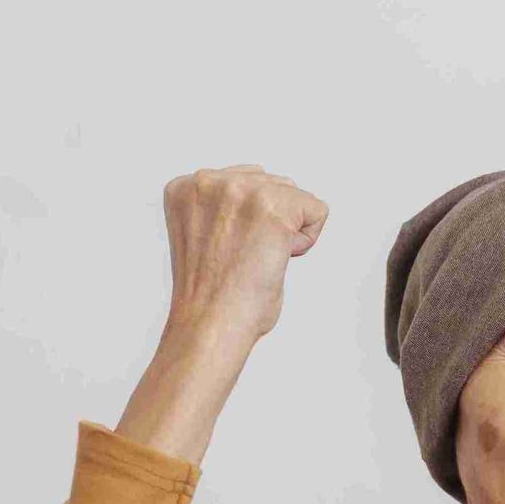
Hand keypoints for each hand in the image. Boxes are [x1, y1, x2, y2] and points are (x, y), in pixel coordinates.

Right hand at [161, 165, 329, 342]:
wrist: (212, 322)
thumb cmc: (210, 295)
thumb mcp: (202, 234)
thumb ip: (223, 208)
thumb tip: (258, 207)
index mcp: (187, 187)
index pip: (246, 181)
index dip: (250, 222)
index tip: (229, 248)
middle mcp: (210, 181)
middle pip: (273, 184)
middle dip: (271, 221)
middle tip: (245, 256)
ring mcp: (240, 190)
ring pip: (295, 196)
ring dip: (288, 229)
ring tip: (257, 257)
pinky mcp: (272, 206)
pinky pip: (316, 210)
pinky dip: (307, 240)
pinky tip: (276, 258)